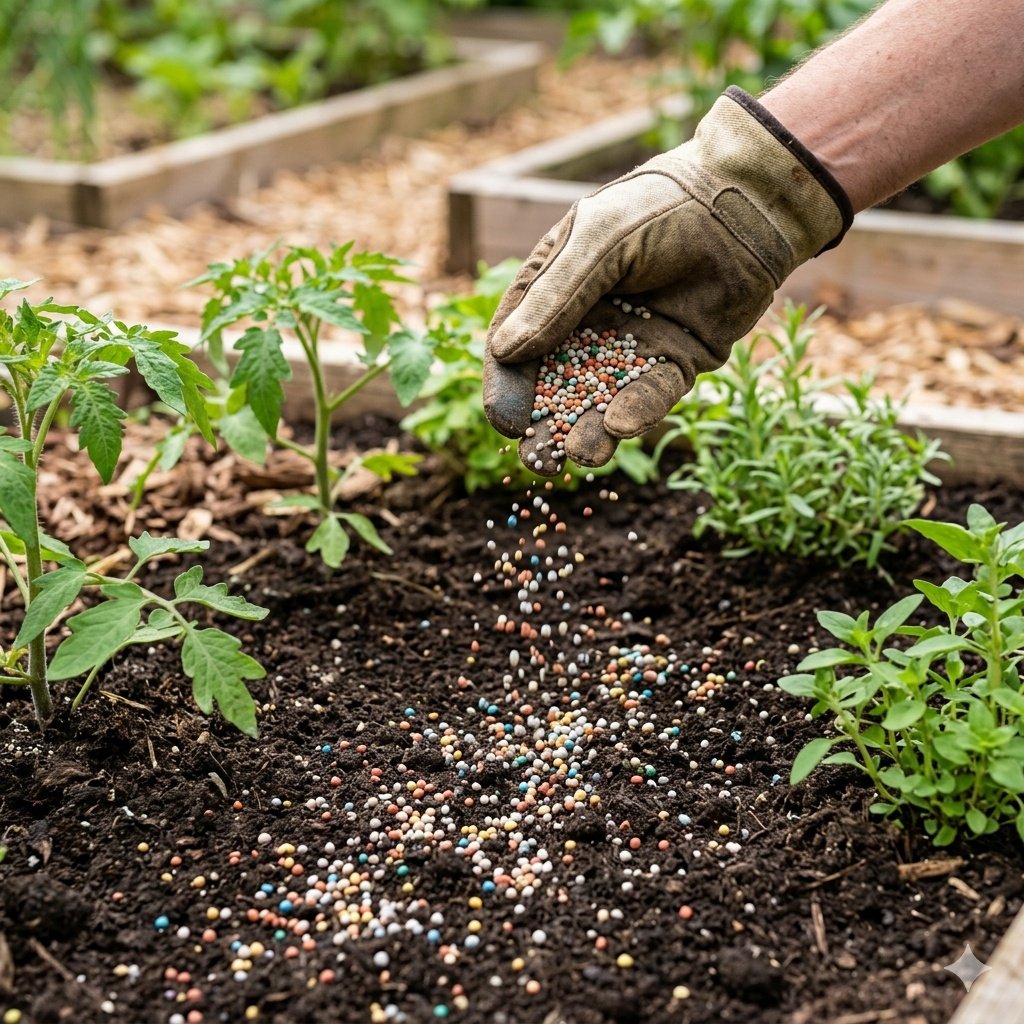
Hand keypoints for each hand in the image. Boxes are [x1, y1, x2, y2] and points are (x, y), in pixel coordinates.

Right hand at [483, 86, 851, 474]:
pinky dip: (638, 412)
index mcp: (552, 289)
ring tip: (581, 455)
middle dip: (546, 426)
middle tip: (538, 460)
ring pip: (603, 400)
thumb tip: (505, 352)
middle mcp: (586, 324)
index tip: (506, 421)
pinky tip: (622, 427)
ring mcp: (631, 347)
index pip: (516, 344)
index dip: (508, 385)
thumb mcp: (598, 243)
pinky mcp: (676, 362)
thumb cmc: (660, 207)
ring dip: (590, 431)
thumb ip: (555, 297)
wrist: (744, 203)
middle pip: (555, 384)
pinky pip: (654, 395)